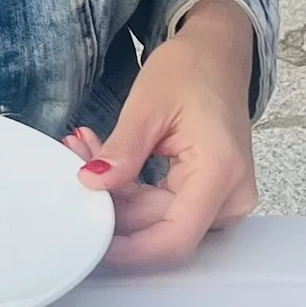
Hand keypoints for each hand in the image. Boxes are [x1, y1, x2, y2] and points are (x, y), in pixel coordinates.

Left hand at [63, 0, 258, 273]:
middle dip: (111, 208)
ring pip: (157, 222)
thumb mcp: (148, 104)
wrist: (219, 55)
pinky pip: (164, 210)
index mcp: (219, 172)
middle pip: (160, 230)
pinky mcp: (212, 197)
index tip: (87, 240)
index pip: (173, 239)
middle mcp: (231, 196)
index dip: (129, 250)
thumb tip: (92, 183)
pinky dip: (131, 192)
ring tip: (84, 151)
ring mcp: (225, 200)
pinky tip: (106, 162)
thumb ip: (123, 150)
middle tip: (74, 162)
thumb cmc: (192, 69)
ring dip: (116, 197)